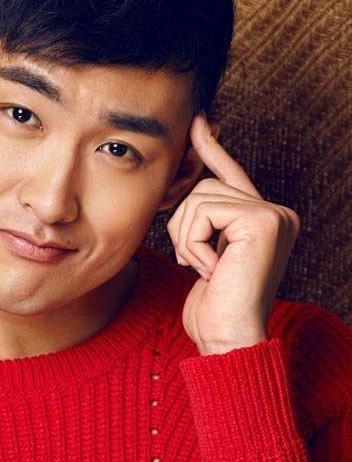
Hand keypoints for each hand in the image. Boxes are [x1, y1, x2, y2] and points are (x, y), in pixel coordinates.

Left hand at [167, 113, 301, 354]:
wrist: (229, 339)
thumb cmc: (214, 308)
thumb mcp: (204, 256)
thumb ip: (205, 221)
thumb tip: (189, 184)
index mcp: (266, 220)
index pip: (230, 175)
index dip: (211, 149)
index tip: (198, 122)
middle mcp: (277, 213)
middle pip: (205, 184)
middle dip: (184, 223)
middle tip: (193, 261)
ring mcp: (274, 215)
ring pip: (200, 195)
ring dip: (186, 236)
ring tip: (202, 268)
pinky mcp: (263, 220)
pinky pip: (204, 211)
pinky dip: (193, 243)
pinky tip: (209, 269)